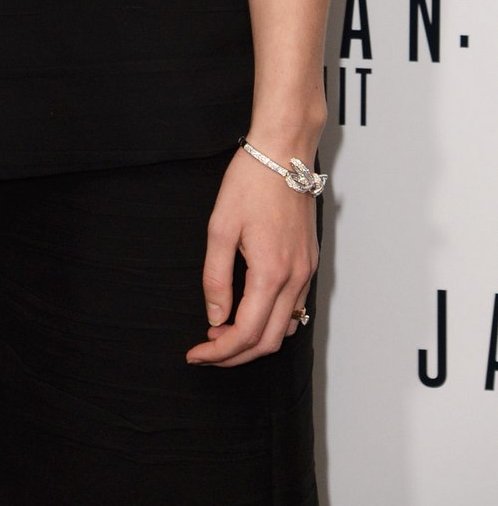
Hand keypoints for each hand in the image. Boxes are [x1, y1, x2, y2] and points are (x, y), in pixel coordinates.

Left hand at [185, 148, 316, 366]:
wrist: (284, 152)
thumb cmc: (250, 182)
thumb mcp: (220, 228)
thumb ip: (216, 278)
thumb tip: (215, 318)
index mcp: (271, 273)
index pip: (246, 334)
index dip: (219, 352)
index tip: (196, 354)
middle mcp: (295, 278)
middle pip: (268, 341)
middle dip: (235, 354)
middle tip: (206, 351)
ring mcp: (306, 271)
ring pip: (285, 328)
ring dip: (255, 340)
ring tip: (223, 333)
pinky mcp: (309, 262)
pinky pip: (295, 307)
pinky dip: (272, 322)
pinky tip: (249, 312)